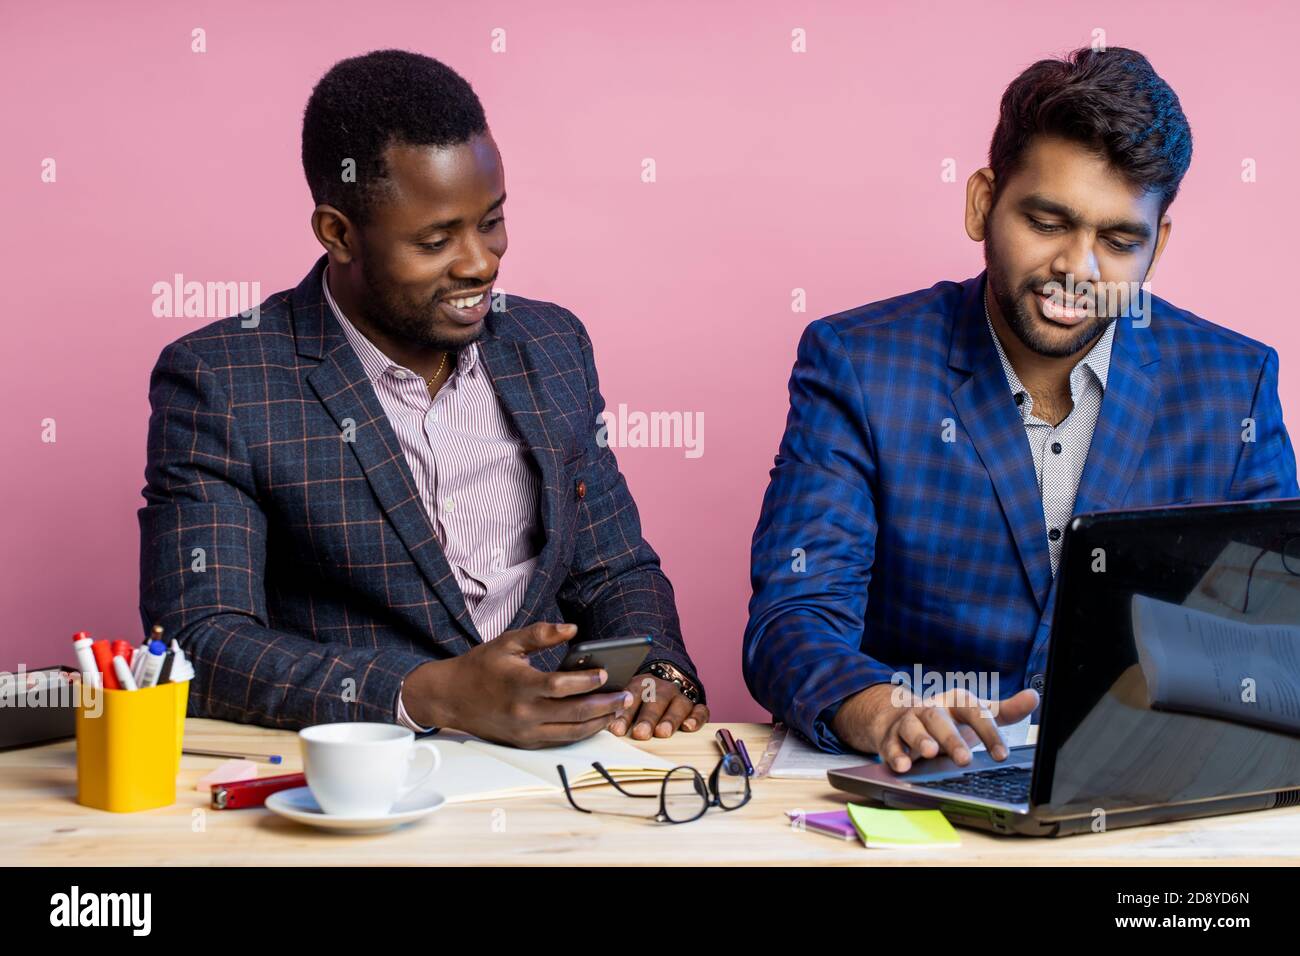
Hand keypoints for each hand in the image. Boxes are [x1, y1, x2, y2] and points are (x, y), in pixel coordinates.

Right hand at [402, 622, 631, 748]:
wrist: (451, 697)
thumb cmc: (481, 666)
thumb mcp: (507, 642)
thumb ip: (541, 634)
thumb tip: (573, 629)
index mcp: (519, 684)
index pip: (560, 685)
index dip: (586, 681)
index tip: (605, 673)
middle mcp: (523, 712)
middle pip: (573, 713)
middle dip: (604, 705)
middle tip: (626, 696)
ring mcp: (525, 731)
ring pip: (571, 732)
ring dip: (599, 722)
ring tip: (618, 710)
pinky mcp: (525, 742)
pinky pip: (560, 740)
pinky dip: (582, 732)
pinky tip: (597, 721)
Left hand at [607, 674, 708, 739]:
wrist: (663, 684)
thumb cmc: (639, 698)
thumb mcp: (624, 698)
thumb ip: (614, 708)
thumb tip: (596, 723)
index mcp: (641, 684)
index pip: (632, 696)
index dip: (624, 713)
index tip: (617, 729)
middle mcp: (662, 688)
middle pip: (656, 701)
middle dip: (647, 718)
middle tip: (640, 733)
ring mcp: (680, 697)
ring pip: (678, 705)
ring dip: (670, 719)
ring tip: (662, 733)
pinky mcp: (695, 706)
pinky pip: (700, 710)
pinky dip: (696, 718)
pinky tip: (689, 727)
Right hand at [832, 683, 1038, 772]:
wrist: (896, 715)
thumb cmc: (945, 719)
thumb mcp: (974, 714)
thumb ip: (1004, 710)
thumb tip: (1034, 696)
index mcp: (954, 702)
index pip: (972, 711)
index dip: (988, 732)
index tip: (1002, 756)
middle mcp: (930, 709)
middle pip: (939, 718)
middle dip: (950, 738)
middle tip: (964, 759)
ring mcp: (907, 722)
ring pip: (912, 727)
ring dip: (920, 739)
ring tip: (929, 753)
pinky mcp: (889, 737)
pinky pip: (890, 745)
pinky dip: (895, 755)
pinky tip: (903, 766)